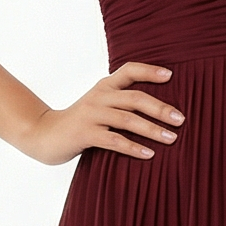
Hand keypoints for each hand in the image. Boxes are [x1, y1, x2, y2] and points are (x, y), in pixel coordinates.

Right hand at [17, 60, 182, 164]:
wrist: (44, 135)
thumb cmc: (79, 123)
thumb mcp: (99, 106)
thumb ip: (120, 103)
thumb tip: (158, 110)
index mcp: (104, 86)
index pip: (129, 71)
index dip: (150, 71)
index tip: (170, 76)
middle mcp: (99, 97)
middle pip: (135, 97)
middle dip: (161, 108)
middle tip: (181, 119)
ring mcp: (91, 114)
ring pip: (127, 119)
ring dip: (152, 130)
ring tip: (172, 139)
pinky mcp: (85, 133)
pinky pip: (114, 140)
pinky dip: (133, 147)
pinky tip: (149, 154)